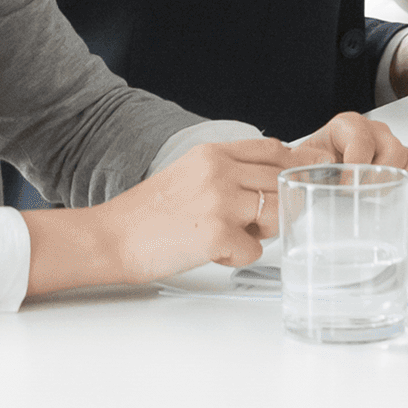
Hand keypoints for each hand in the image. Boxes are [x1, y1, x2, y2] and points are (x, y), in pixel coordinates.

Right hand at [27, 135, 298, 294]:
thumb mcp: (189, 172)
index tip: (298, 180)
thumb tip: (269, 181)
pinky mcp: (217, 234)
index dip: (293, 165)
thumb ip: (227, 170)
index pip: (273, 150)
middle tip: (251, 223)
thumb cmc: (146, 214)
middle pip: (281, 181)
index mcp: (213, 153)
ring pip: (277, 213)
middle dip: (276, 205)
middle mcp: (220, 171)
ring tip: (230, 237)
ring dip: (261, 231)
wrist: (109, 239)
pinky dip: (239, 257)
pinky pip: (255, 250)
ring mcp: (220, 201)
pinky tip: (213, 254)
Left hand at [284, 110, 407, 213]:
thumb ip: (300, 165)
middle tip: (360, 198)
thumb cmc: (305, 171)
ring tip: (377, 201)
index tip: (343, 189)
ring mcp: (394, 149)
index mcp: (348, 126)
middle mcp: (375, 133)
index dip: (354, 168)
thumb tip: (320, 172)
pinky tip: (392, 206)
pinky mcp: (405, 169)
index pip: (362, 140)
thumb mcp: (296, 164)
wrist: (309, 179)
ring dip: (401, 185)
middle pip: (395, 151)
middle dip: (377, 180)